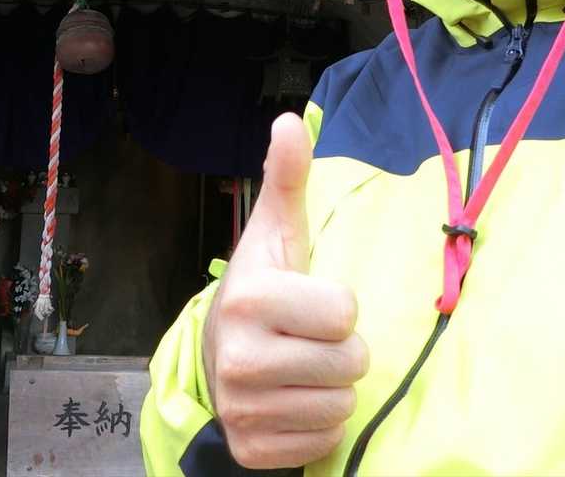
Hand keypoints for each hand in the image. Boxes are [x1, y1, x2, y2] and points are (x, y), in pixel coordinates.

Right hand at [202, 114, 368, 469]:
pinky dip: (317, 426)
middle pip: (350, 362)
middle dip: (341, 350)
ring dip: (332, 388)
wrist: (214, 359)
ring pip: (341, 405)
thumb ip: (287, 178)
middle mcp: (239, 357)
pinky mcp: (254, 449)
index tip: (309, 301)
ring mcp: (244, 409)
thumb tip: (291, 120)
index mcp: (249, 298)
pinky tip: (293, 401)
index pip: (344, 312)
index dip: (337, 306)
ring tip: (302, 368)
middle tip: (309, 339)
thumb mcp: (276, 233)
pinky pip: (324, 442)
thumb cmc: (262, 290)